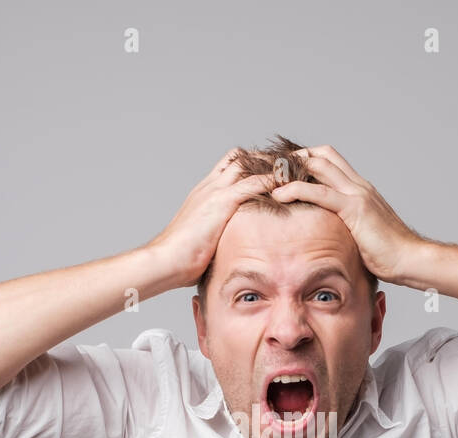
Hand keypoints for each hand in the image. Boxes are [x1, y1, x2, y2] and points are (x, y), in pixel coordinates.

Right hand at [147, 150, 277, 287]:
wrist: (164, 261)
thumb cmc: (179, 260)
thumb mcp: (202, 242)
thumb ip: (216, 238)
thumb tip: (225, 252)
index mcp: (203, 194)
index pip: (228, 166)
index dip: (250, 165)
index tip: (270, 171)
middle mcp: (209, 187)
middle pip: (239, 157)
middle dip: (264, 159)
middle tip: (287, 166)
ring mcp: (214, 192)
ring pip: (247, 163)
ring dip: (271, 165)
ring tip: (294, 169)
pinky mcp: (221, 202)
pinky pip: (253, 183)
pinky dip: (272, 180)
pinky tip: (289, 183)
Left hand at [269, 145, 424, 282]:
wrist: (410, 260)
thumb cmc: (389, 254)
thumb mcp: (362, 235)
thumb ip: (346, 228)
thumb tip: (329, 236)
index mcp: (360, 190)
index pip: (330, 160)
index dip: (306, 160)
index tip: (284, 170)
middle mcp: (359, 185)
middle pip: (322, 154)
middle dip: (294, 156)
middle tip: (271, 168)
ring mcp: (357, 194)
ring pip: (319, 165)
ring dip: (290, 168)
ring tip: (268, 176)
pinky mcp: (355, 208)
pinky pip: (319, 192)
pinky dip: (296, 189)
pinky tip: (278, 195)